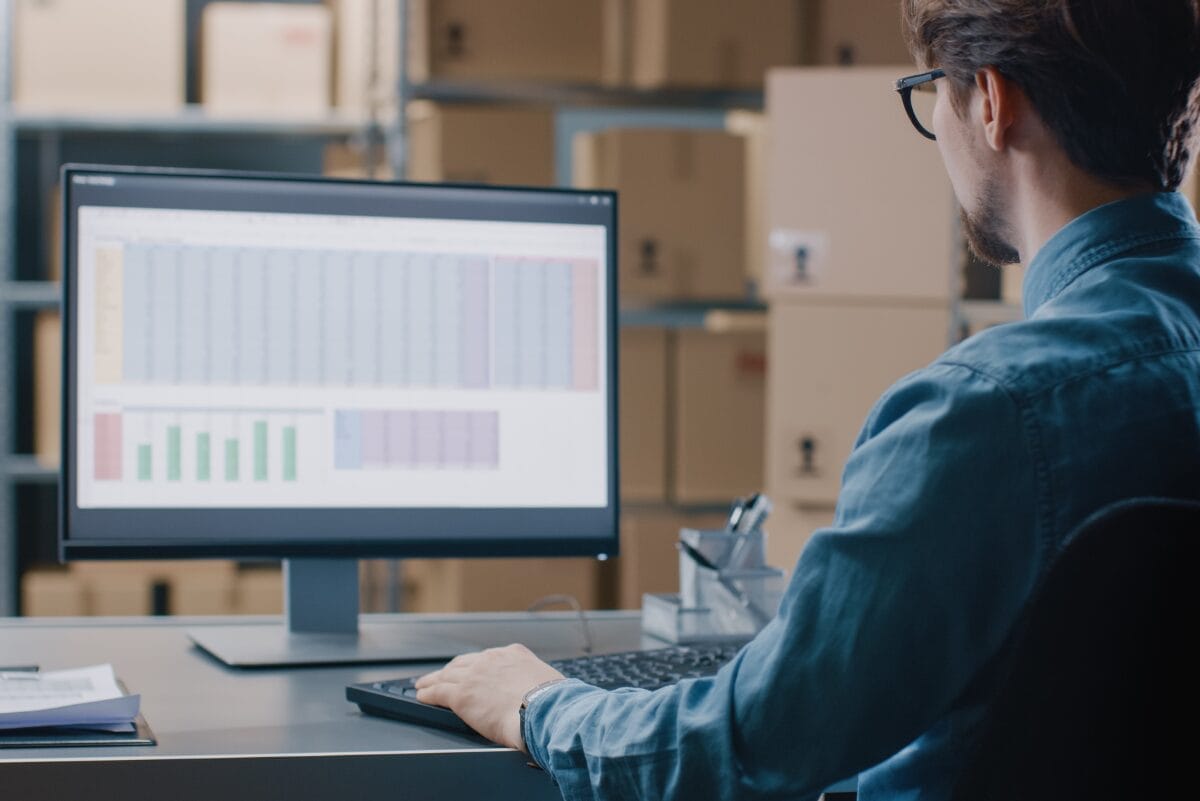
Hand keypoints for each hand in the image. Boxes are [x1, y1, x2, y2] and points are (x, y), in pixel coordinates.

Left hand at [414, 643, 564, 751]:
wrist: (542, 710)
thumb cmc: (551, 703)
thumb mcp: (547, 682)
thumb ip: (535, 684)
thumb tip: (538, 697)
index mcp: (513, 654)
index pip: (488, 658)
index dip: (476, 666)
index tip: (472, 670)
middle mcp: (491, 659)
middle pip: (463, 663)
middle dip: (452, 669)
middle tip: (442, 675)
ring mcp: (474, 675)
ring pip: (446, 675)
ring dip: (433, 680)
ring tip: (424, 684)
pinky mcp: (461, 695)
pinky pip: (437, 691)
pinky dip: (427, 693)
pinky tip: (422, 695)